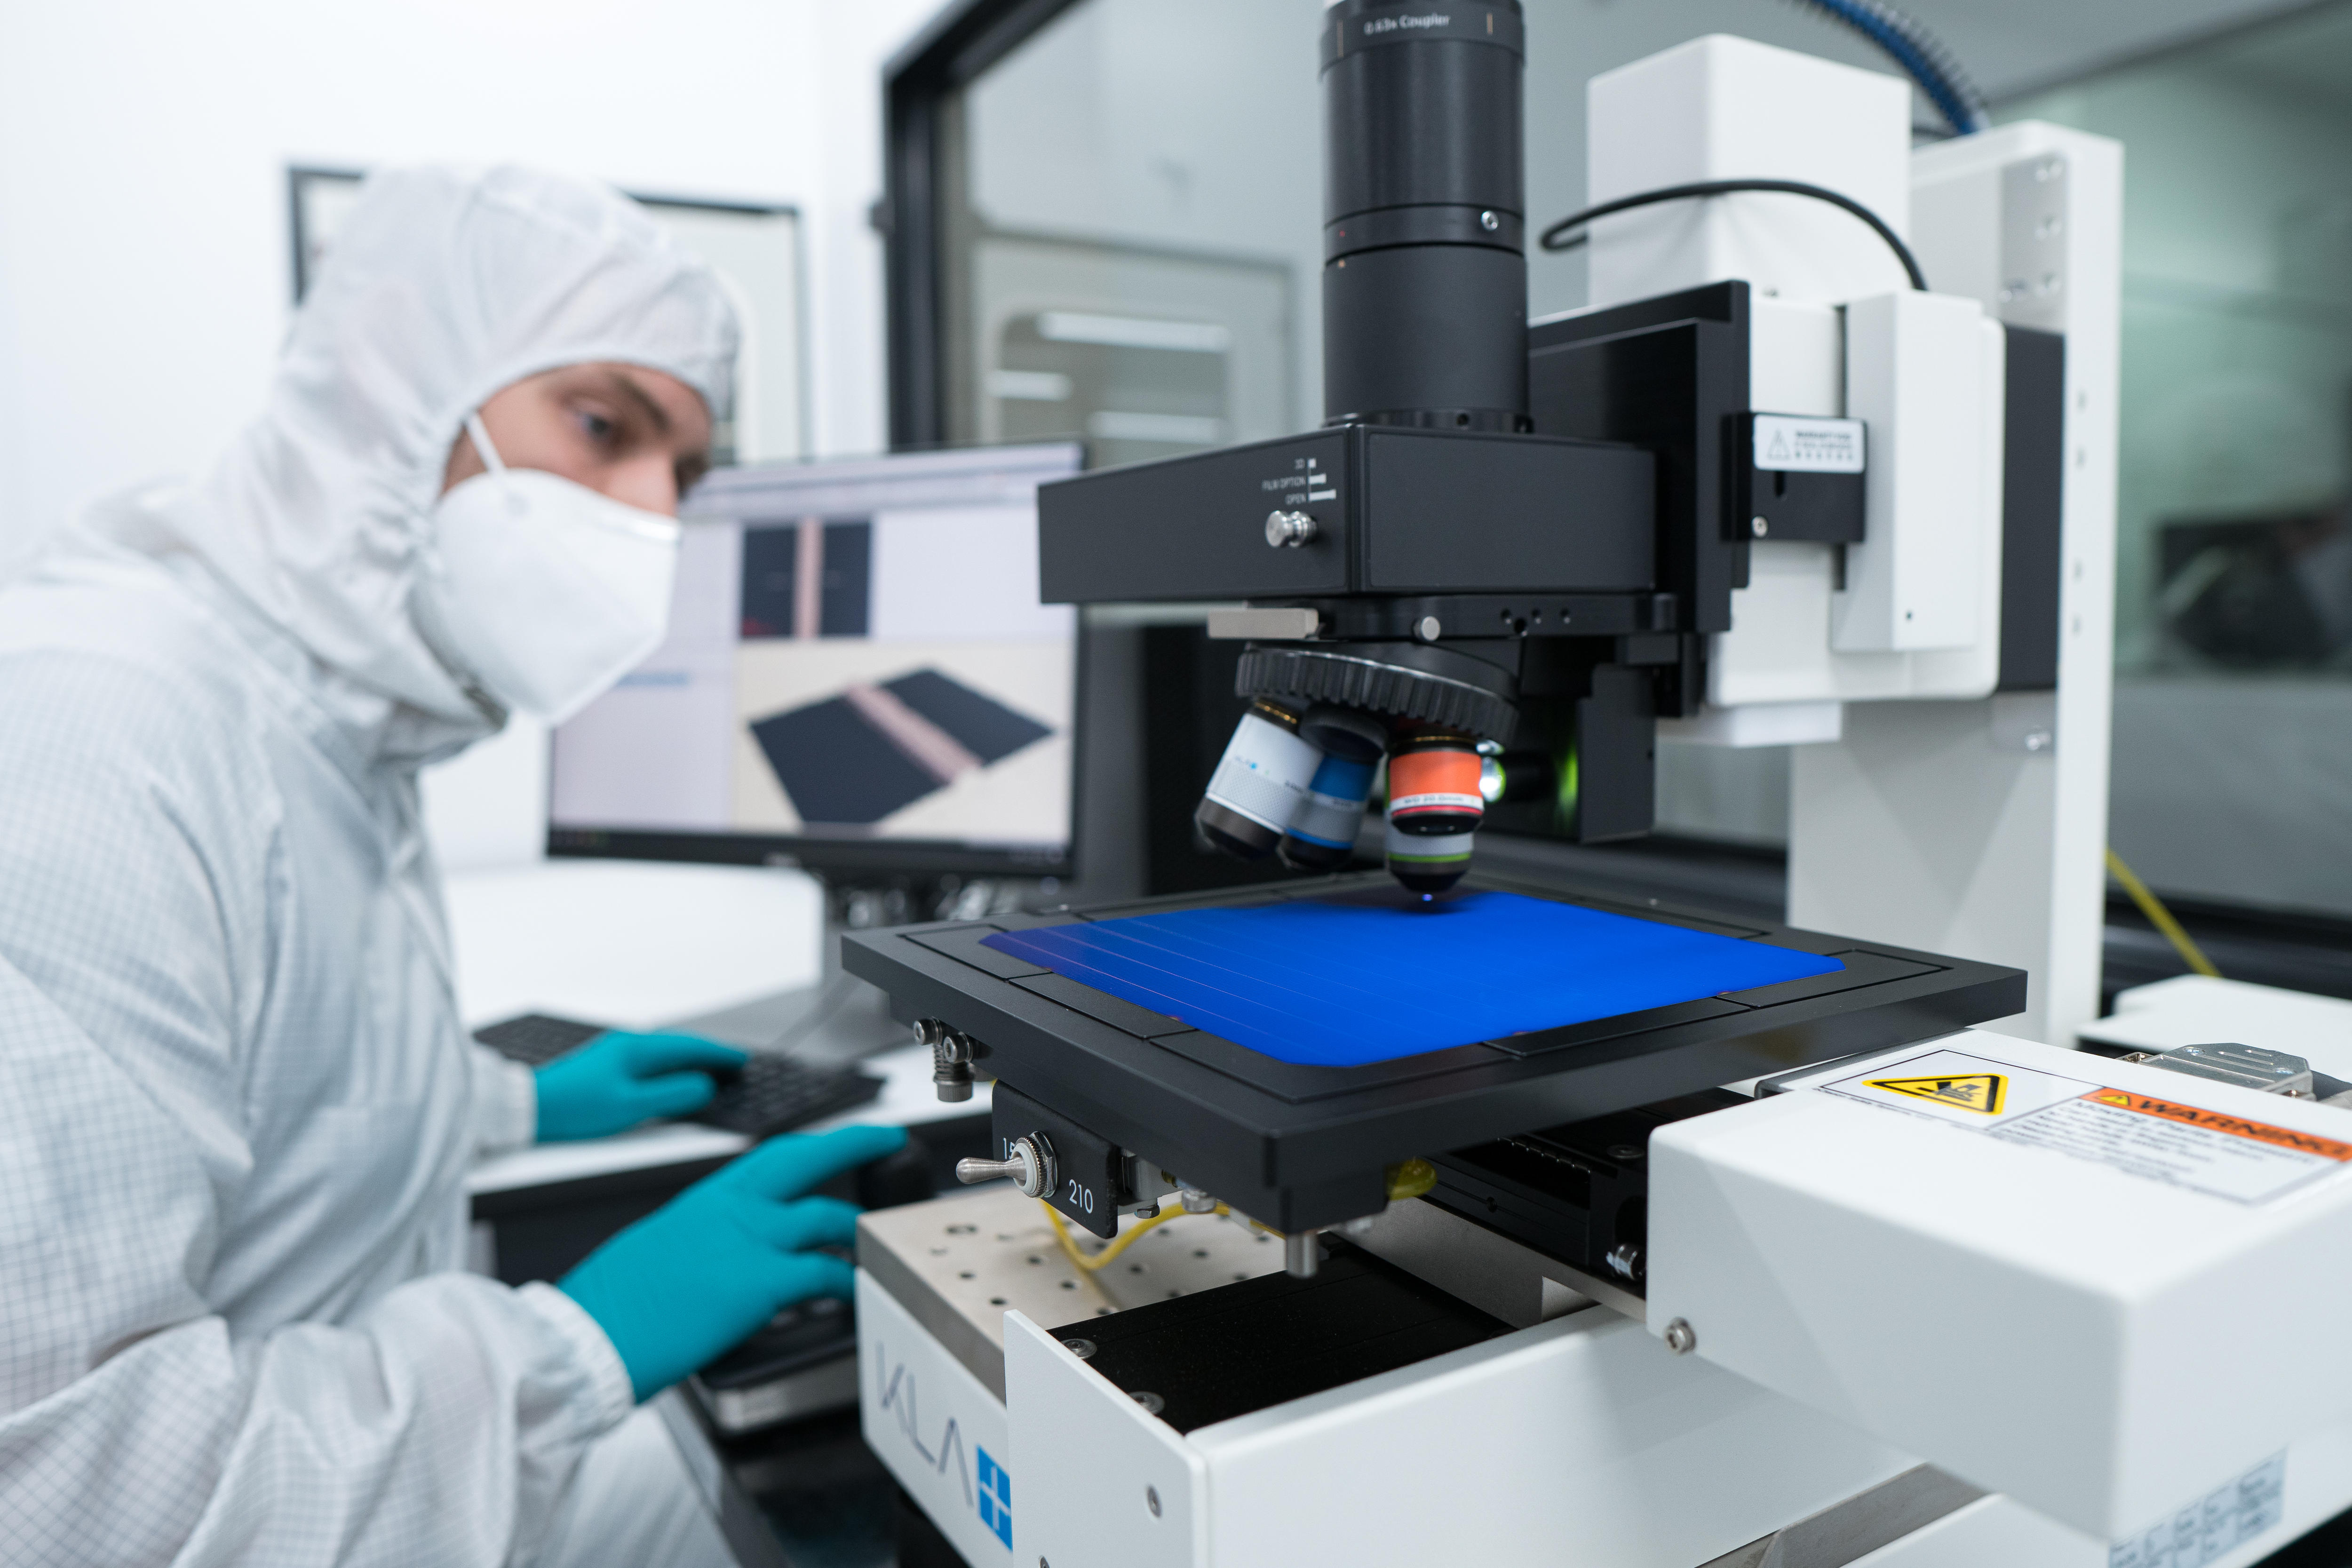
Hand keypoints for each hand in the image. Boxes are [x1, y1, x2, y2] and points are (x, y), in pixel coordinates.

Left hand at [533, 1030, 747, 1141]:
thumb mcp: (631, 1106)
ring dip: (690, 1057)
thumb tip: (703, 1085)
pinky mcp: (607, 1064)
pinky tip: (671, 1074)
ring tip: (710, 1067)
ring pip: (664, 1051)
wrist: (530, 1107)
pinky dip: (670, 1063)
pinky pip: (651, 1058)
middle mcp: (628, 1044)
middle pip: (679, 1045)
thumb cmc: (576, 1107)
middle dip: (709, 1052)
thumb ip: (672, 1095)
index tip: (742, 1059)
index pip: (690, 1047)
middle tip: (733, 1062)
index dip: (719, 1053)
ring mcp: (616, 1052)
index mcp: (637, 1050)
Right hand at [559, 1124, 908, 1399]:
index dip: (808, 1148)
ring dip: (857, 1228)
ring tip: (875, 1240)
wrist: (587, 1334)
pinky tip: (856, 1293)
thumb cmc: (609, 1303)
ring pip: (825, 1216)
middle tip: (886, 1140)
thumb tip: (717, 1255)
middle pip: (805, 1159)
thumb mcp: (654, 1249)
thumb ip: (697, 1241)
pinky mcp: (759, 1282)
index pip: (767, 1159)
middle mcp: (729, 1209)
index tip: (834, 1143)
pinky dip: (848, 1281)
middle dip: (853, 1144)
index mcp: (703, 1200)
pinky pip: (824, 1273)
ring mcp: (747, 1241)